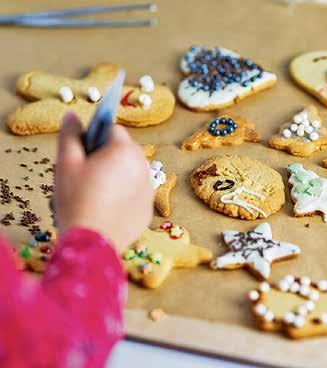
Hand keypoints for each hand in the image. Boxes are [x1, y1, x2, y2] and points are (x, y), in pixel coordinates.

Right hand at [54, 112, 153, 249]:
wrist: (91, 242)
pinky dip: (125, 195)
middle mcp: (143, 166)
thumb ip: (70, 135)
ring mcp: (149, 189)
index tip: (84, 152)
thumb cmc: (76, 200)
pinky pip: (136, 193)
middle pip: (125, 150)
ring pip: (131, 171)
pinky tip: (107, 207)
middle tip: (87, 174)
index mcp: (125, 150)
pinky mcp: (148, 209)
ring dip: (118, 174)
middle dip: (108, 155)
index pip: (113, 129)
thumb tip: (72, 115)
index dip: (95, 137)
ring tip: (96, 192)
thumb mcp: (66, 164)